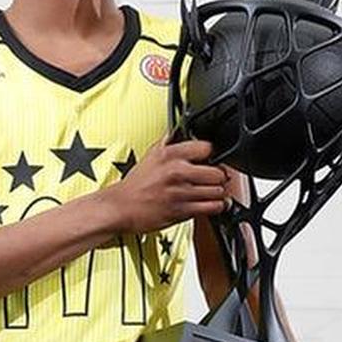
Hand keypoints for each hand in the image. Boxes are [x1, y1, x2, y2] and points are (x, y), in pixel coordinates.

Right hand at [114, 137, 230, 235]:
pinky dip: (216, 206)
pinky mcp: (182, 211)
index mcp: (170, 155)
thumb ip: (168, 142)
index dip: (212, 154)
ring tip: (213, 191)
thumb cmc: (135, 185)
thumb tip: (180, 130)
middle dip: (220, 176)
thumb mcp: (150, 155)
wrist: (121, 207)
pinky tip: (212, 203)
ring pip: (217, 191)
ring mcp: (181, 193)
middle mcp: (178, 172)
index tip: (210, 159)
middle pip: (217, 172)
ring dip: (219, 192)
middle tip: (215, 178)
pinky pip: (211, 208)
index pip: (207, 148)